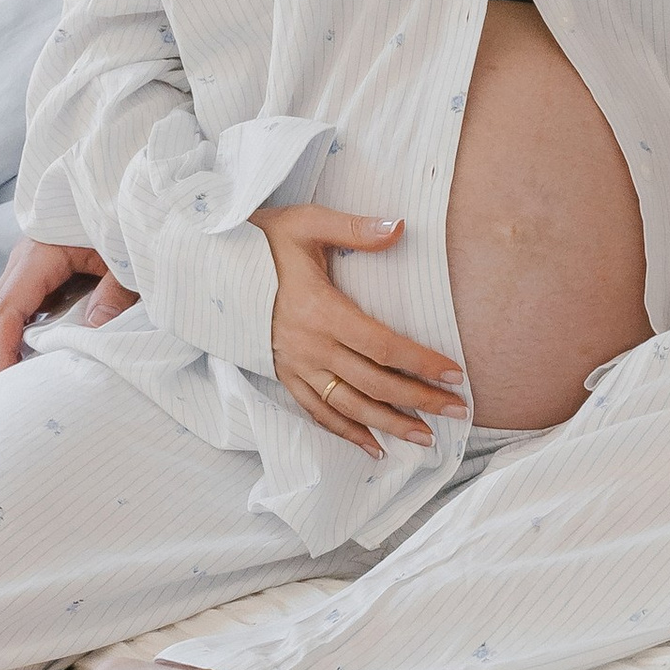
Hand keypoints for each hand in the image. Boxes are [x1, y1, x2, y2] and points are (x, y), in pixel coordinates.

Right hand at [0, 236, 135, 386]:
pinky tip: (17, 367)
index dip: (1, 348)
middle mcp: (24, 262)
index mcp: (39, 254)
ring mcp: (28, 270)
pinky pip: (16, 313)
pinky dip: (10, 340)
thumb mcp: (124, 259)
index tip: (1, 382)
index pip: (7, 308)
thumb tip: (93, 336)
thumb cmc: (123, 222)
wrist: (122, 195)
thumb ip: (113, 295)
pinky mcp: (40, 277)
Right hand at [256, 201, 466, 457]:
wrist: (211, 267)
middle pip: (374, 383)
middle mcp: (310, 346)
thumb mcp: (307, 223)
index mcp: (322, 311)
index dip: (421, 363)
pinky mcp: (285, 375)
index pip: (383, 346)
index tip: (455, 374)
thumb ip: (355, 228)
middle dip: (420, 400)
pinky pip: (318, 412)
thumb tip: (399, 227)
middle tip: (459, 412)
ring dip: (390, 425)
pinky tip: (375, 447)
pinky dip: (347, 432)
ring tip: (426, 438)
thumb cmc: (263, 242)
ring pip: (350, 406)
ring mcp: (296, 366)